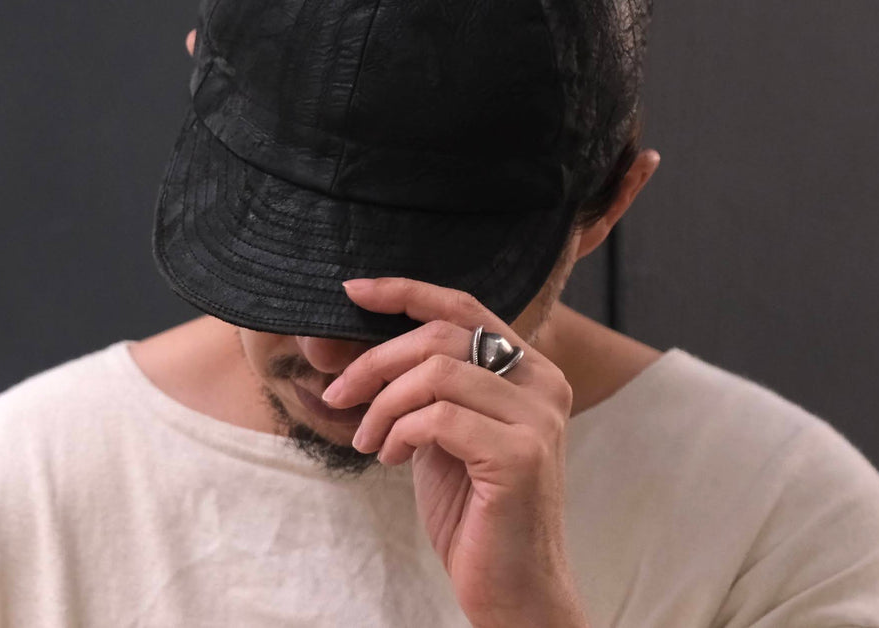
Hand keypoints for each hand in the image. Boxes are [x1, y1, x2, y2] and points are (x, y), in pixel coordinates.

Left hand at [322, 277, 588, 627]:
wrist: (512, 587)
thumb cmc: (472, 510)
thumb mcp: (437, 433)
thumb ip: (411, 387)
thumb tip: (335, 348)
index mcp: (529, 370)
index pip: (462, 306)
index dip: (405, 291)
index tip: (352, 291)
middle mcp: (543, 383)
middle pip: (440, 337)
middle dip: (374, 361)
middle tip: (338, 394)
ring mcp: (537, 419)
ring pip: (435, 373)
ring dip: (383, 404)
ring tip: (370, 440)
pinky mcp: (520, 455)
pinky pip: (438, 417)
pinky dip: (401, 432)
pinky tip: (393, 459)